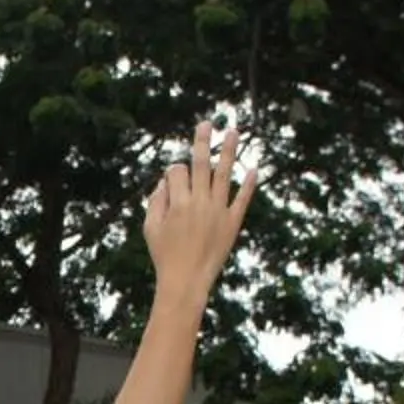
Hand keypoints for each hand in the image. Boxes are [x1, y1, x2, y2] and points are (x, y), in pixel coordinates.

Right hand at [143, 119, 256, 298]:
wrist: (186, 281)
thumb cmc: (164, 256)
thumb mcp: (150, 229)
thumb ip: (155, 203)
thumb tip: (164, 182)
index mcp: (177, 203)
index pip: (177, 172)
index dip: (174, 172)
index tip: (173, 181)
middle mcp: (199, 203)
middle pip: (201, 164)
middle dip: (203, 141)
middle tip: (208, 122)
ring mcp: (218, 211)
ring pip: (224, 174)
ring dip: (229, 151)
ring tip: (234, 131)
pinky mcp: (232, 223)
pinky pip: (242, 199)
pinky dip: (249, 184)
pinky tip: (254, 169)